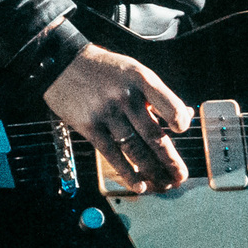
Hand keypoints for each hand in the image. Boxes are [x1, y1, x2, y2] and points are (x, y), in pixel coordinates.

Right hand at [45, 43, 192, 192]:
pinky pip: (112, 154)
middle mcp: (125, 97)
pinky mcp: (89, 127)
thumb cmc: (104, 70)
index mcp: (141, 80)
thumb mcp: (134, 72)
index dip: (180, 121)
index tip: (182, 131)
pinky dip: (128, 172)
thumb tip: (185, 115)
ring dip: (152, 171)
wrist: (61, 64)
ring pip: (135, 149)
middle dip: (170, 160)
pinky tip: (139, 184)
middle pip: (153, 135)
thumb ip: (158, 95)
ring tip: (164, 183)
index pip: (168, 105)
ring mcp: (106, 113)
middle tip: (181, 175)